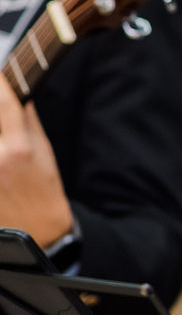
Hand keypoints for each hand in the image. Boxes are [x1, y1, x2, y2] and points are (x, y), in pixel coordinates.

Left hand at [0, 76, 71, 247]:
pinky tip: (2, 165)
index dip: (0, 82)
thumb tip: (17, 95)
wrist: (36, 232)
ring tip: (3, 143)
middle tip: (0, 109)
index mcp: (19, 148)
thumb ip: (27, 121)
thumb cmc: (43, 190)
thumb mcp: (44, 152)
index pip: (4, 101)